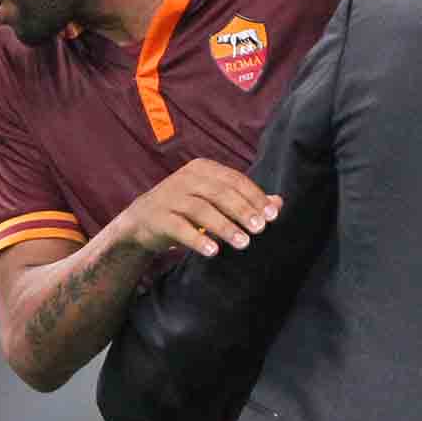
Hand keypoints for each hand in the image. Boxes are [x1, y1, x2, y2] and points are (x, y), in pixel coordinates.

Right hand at [111, 159, 281, 258]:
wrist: (142, 221)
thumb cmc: (186, 208)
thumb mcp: (215, 200)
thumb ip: (245, 200)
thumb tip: (279, 203)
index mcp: (203, 169)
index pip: (234, 179)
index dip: (255, 197)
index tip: (272, 216)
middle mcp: (185, 179)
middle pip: (220, 193)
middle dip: (243, 211)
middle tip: (261, 229)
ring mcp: (169, 197)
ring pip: (201, 209)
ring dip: (225, 226)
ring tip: (243, 243)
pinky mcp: (156, 217)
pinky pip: (179, 228)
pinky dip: (197, 239)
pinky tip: (213, 252)